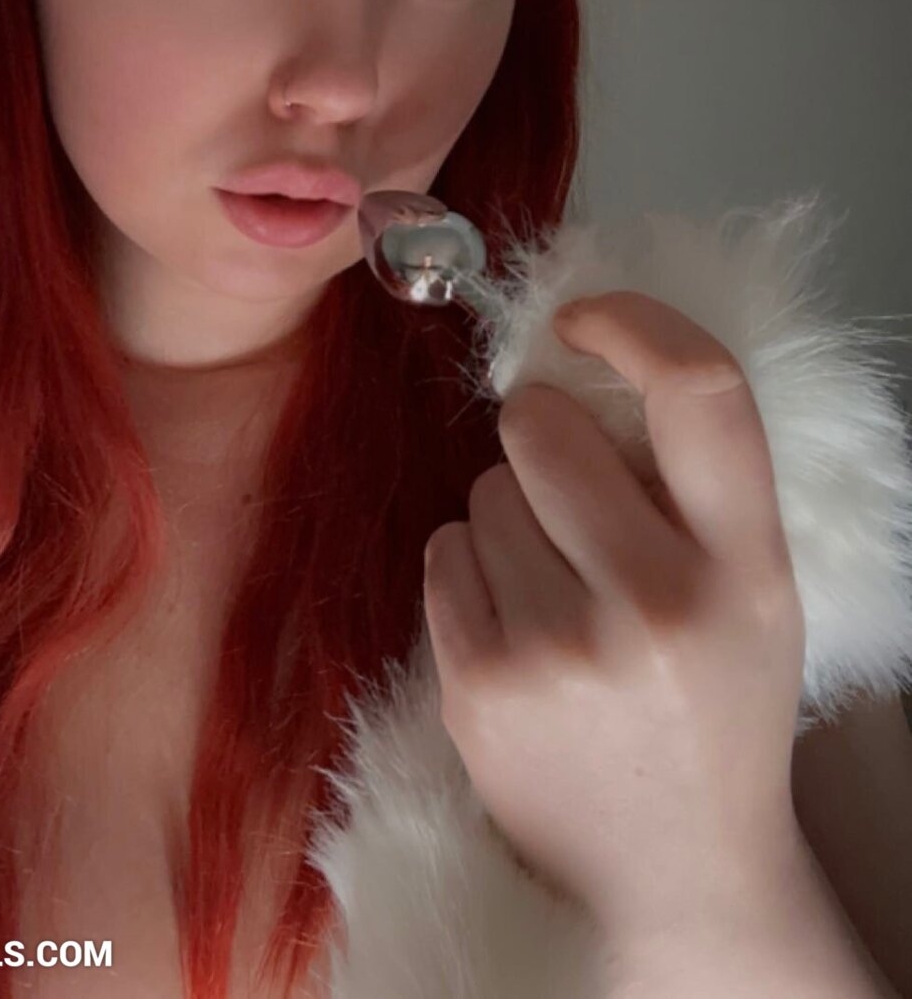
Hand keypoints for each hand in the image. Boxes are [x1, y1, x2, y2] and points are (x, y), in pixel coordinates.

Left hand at [422, 290, 808, 935]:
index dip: (634, 323)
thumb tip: (579, 362)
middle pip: (545, 424)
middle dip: (542, 437)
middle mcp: (655, 602)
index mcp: (745, 565)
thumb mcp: (752, 589)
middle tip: (570, 499)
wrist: (672, 871)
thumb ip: (688, 480)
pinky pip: (442, 550)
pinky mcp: (477, 688)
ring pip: (484, 489)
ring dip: (509, 518)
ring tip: (558, 594)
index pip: (700, 388)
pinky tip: (518, 632)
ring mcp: (557, 650)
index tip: (583, 322)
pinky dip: (469, 573)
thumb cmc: (712, 701)